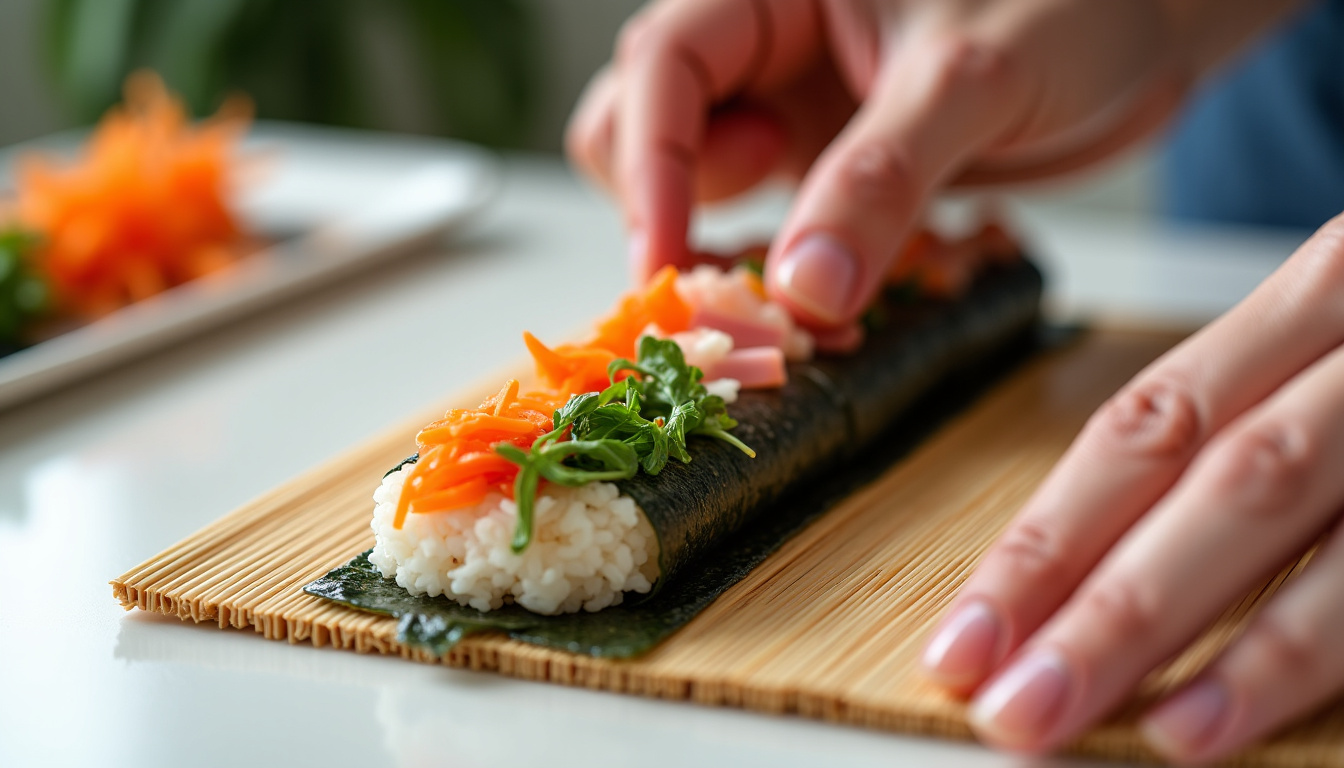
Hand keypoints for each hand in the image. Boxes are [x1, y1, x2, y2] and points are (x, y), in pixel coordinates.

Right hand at [566, 0, 1239, 334]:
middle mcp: (769, 46)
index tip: (666, 263)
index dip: (651, 163)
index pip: (664, 63)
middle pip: (641, 123)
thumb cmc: (1083, 4)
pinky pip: (768, 225)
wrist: (1154, 32)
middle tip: (741, 277)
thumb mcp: (977, 77)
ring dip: (722, 250)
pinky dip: (781, 272)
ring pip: (698, 182)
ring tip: (800, 293)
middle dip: (669, 205)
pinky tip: (832, 294)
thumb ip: (884, 174)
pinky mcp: (831, 166)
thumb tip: (804, 290)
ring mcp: (795, 108)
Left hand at [921, 214, 1343, 760]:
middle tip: (1013, 708)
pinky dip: (1339, 648)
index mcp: (1316, 296)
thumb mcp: (1332, 354)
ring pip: (1332, 529)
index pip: (1141, 430)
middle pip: (1222, 478)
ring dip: (1238, 647)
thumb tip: (1083, 577)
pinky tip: (1249, 717)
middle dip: (1112, 604)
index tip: (961, 639)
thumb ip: (1239, 434)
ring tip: (1146, 734)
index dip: (1043, 540)